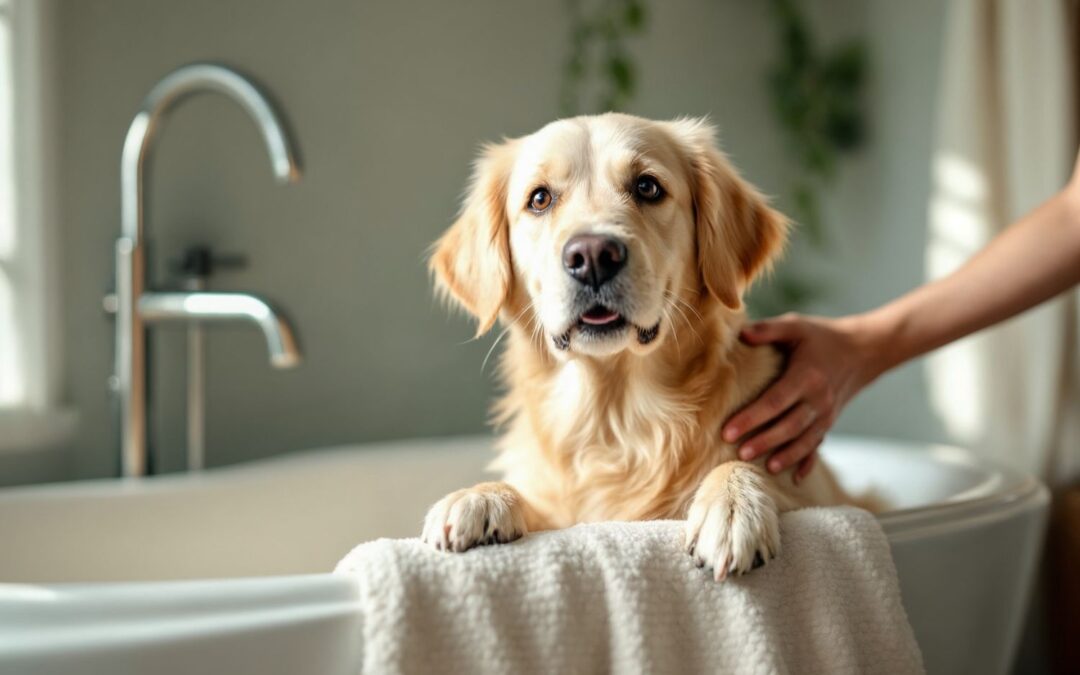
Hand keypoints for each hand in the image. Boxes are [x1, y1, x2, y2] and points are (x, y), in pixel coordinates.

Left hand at [722, 313, 884, 482]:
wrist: (863, 350)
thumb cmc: (821, 336)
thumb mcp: (796, 326)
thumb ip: (769, 329)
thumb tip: (740, 334)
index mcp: (806, 376)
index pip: (775, 401)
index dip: (751, 417)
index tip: (728, 430)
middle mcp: (819, 399)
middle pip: (789, 426)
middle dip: (765, 442)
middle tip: (740, 453)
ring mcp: (826, 414)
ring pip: (804, 441)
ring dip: (785, 456)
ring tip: (765, 468)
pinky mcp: (830, 422)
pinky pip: (818, 446)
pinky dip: (807, 463)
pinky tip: (795, 478)